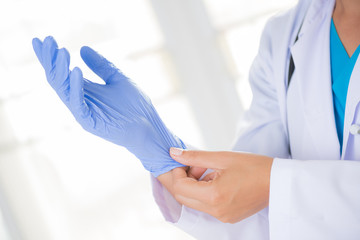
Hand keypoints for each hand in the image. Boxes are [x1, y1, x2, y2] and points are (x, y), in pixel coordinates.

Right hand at [32, 36, 185, 176]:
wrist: (149, 126)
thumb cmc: (136, 105)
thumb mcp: (117, 79)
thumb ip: (101, 66)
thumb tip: (82, 48)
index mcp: (84, 91)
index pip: (62, 72)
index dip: (51, 57)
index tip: (42, 39)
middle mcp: (79, 101)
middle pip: (57, 79)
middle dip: (50, 60)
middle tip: (45, 40)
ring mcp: (82, 112)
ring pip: (63, 89)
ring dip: (60, 69)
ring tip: (60, 50)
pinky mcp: (89, 122)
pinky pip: (77, 103)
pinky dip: (76, 86)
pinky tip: (76, 70)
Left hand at [169, 148, 272, 222]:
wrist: (278, 182)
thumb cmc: (254, 167)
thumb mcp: (222, 157)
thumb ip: (195, 156)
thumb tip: (173, 153)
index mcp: (214, 196)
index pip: (180, 187)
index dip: (176, 172)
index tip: (181, 160)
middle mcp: (216, 211)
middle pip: (183, 197)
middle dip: (182, 179)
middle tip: (192, 164)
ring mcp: (222, 216)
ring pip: (193, 202)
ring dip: (193, 185)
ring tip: (207, 169)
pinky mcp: (227, 216)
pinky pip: (206, 205)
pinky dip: (203, 192)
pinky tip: (214, 178)